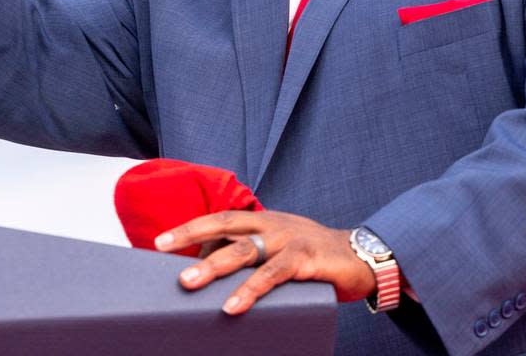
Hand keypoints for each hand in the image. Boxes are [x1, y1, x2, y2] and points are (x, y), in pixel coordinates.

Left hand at [155, 210, 376, 314]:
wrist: (363, 258)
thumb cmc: (315, 258)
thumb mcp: (280, 252)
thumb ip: (253, 257)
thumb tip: (213, 273)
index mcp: (265, 221)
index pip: (223, 219)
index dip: (193, 227)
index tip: (161, 240)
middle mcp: (274, 225)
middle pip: (227, 224)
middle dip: (193, 234)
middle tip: (163, 247)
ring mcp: (290, 240)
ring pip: (246, 249)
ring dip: (214, 265)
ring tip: (189, 282)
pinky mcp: (306, 259)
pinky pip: (273, 274)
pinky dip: (251, 290)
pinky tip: (233, 305)